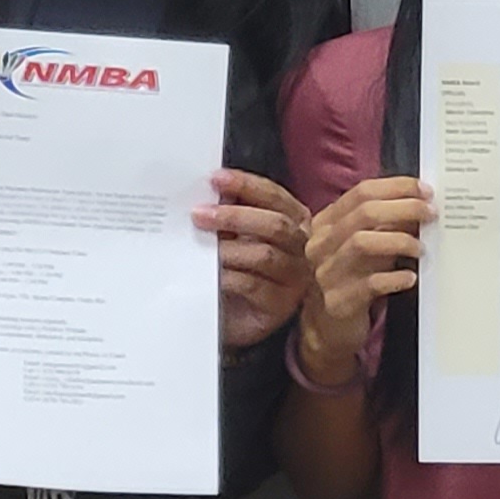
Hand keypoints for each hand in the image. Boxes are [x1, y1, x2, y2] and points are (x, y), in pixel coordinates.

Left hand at [202, 170, 314, 351]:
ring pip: (264, 255)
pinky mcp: (279, 305)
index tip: (215, 179)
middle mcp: (302, 249)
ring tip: (198, 246)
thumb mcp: (237, 239)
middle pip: (276, 225)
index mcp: (295, 223)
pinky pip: (252, 285)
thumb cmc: (238, 272)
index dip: (247, 186)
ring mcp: (295, 278)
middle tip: (199, 214)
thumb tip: (209, 192)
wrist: (236, 319)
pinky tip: (209, 273)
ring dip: (228, 248)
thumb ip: (231, 217)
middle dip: (235, 216)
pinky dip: (227, 276)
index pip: (276, 197)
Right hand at [297, 176, 427, 374]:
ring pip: (362, 243)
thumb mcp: (368, 245)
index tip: (426, 191)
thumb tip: (423, 203)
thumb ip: (387, 223)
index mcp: (326, 223)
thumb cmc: (354, 277)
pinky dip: (394, 278)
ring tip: (421, 248)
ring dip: (399, 241)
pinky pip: (370, 284)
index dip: (397, 187)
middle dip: (404, 208)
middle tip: (431, 214)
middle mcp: (320, 244)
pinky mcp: (338, 302)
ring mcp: (326, 273)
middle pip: (364, 213)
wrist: (329, 327)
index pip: (361, 192)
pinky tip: (410, 277)